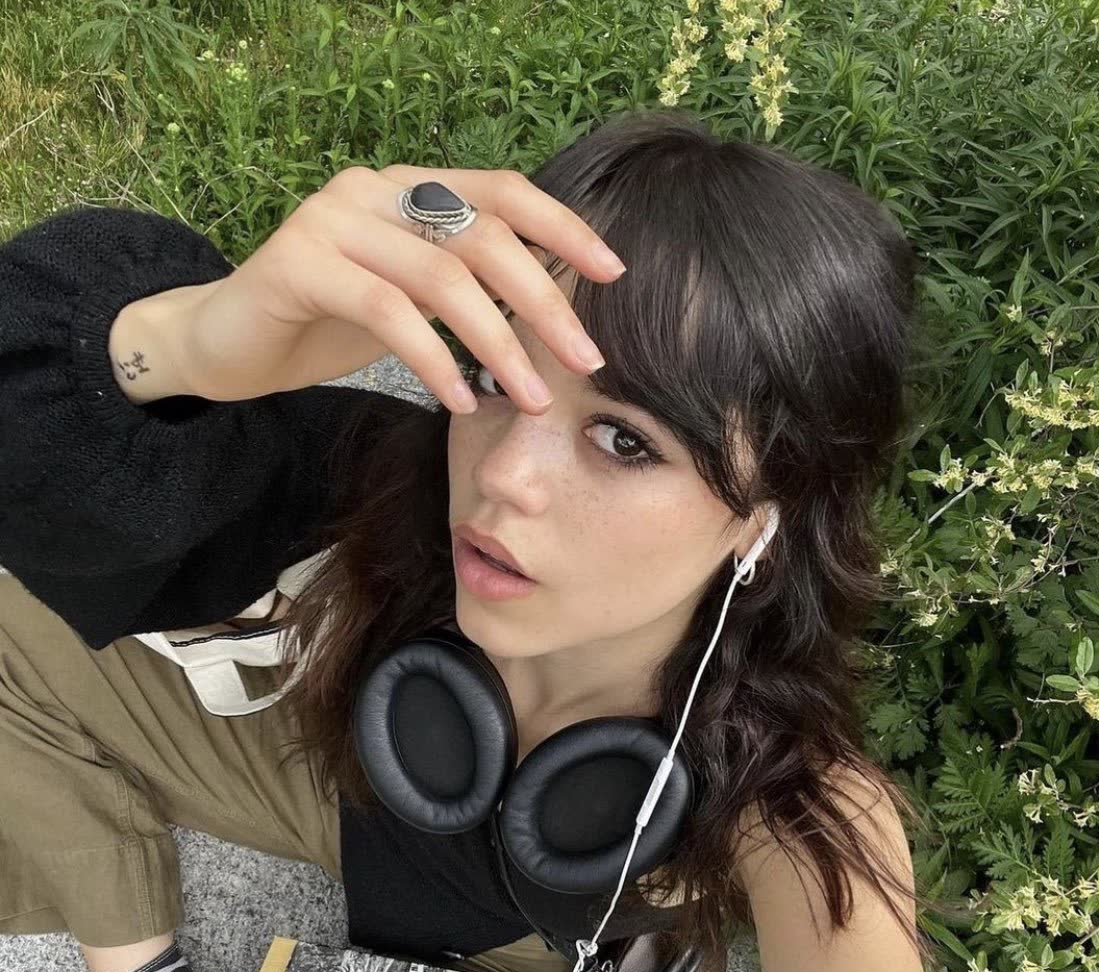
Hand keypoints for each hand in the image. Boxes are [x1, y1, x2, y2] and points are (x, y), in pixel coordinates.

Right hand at [170, 164, 625, 413]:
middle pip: (483, 235)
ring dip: (498, 343)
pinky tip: (460, 400)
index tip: (614, 273)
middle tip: (587, 359)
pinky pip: (388, 311)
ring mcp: (332, 218)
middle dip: (544, 302)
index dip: (564, 227)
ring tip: (532, 397)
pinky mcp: (298, 262)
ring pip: (441, 276)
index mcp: (410, 188)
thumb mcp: (412, 298)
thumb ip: (465, 284)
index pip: (503, 192)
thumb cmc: (329, 322)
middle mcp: (375, 188)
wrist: (227, 342)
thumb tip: (551, 309)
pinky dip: (434, 359)